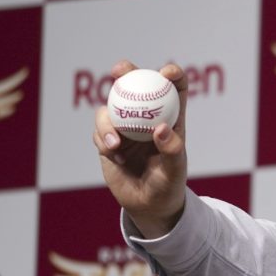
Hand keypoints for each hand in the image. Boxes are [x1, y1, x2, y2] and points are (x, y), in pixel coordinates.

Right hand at [93, 60, 188, 237]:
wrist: (148, 205)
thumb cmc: (169, 184)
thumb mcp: (175, 169)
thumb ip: (172, 150)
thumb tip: (160, 129)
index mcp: (171, 118)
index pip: (174, 88)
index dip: (172, 74)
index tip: (166, 73)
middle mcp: (147, 118)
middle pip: (136, 85)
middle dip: (126, 71)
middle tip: (119, 70)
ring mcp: (125, 128)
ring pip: (110, 108)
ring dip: (108, 121)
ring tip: (115, 144)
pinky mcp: (108, 141)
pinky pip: (99, 132)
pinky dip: (103, 140)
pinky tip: (114, 156)